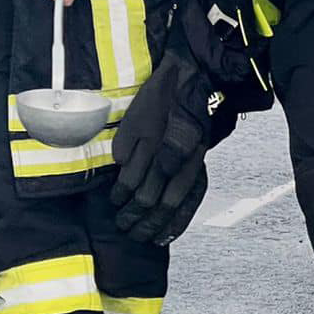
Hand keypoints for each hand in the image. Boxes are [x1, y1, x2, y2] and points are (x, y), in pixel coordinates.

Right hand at [110, 49, 232, 243]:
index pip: (174, 206)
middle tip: (125, 226)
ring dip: (122, 201)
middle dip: (136, 220)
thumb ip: (185, 178)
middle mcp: (172, 156)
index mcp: (192, 163)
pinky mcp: (134, 129)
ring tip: (116, 207)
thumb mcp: (198, 151)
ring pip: (133, 184)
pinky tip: (115, 181)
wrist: (187, 76)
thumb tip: (169, 212)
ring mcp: (152, 142)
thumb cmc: (192, 118)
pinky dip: (118, 173)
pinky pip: (121, 160)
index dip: (159, 226)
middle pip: (151, 200)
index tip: (148, 237)